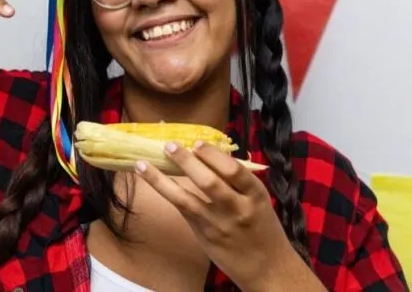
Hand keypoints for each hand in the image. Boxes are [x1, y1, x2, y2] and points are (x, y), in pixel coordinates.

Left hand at [136, 142, 298, 291]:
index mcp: (256, 196)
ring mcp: (218, 224)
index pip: (234, 171)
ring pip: (186, 199)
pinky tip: (153, 181)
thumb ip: (237, 182)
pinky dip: (167, 193)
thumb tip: (208, 154)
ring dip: (161, 179)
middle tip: (169, 145)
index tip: (197, 143)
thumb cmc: (263, 228)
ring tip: (143, 164)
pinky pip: (183, 210)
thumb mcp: (259, 201)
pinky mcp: (204, 235)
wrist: (268, 268)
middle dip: (187, 162)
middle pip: (209, 182)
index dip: (213, 155)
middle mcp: (237, 209)